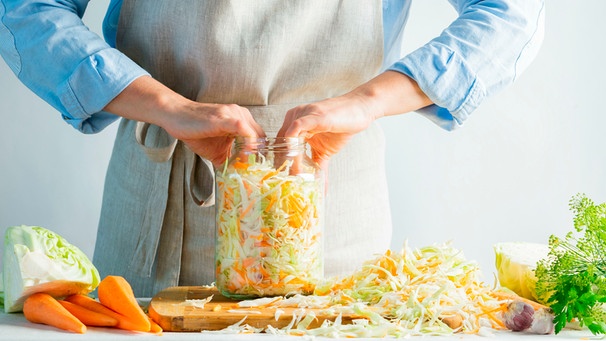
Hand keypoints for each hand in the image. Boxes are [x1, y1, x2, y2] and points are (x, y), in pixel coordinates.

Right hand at [164, 102, 264, 166]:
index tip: (253, 168)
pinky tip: (243, 156)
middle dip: (258, 155)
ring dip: (253, 153)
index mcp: (241, 120)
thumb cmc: (195, 131)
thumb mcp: (215, 150)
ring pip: (255, 134)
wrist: (176, 116)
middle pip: (261, 137)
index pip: (260, 138)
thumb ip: (228, 160)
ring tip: (244, 165)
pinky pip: (244, 129)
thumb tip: (235, 178)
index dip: (259, 154)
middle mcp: (241, 114)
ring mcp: (233, 114)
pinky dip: (247, 144)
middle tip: (250, 169)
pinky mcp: (224, 118)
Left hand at [277, 71, 432, 168]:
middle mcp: (294, 118)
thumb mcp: (325, 151)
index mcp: (294, 125)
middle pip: (280, 144)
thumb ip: (318, 167)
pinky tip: (297, 159)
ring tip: (294, 176)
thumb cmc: (342, 126)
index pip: (279, 146)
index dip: (280, 164)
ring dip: (289, 159)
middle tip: (285, 182)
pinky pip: (296, 128)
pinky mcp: (314, 115)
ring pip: (287, 139)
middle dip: (282, 164)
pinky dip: (293, 145)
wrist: (361, 110)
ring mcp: (303, 115)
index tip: (282, 180)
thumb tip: (321, 190)